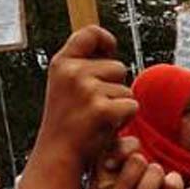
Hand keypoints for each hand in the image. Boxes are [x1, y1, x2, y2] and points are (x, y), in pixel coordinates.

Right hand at [37, 26, 137, 162]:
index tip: (110, 49)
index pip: (90, 33)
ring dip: (119, 105)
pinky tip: (105, 127)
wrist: (58, 155)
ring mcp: (88, 91)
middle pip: (118, 67)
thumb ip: (82, 66)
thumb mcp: (64, 86)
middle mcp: (73, 73)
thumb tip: (107, 46)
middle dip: (114, 86)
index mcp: (61, 64)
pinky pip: (131, 106)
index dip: (105, 39)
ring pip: (126, 89)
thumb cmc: (66, 123)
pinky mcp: (103, 110)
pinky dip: (124, 119)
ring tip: (97, 118)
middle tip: (94, 107)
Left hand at [82, 136, 184, 188]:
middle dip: (127, 181)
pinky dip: (172, 186)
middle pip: (138, 160)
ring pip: (155, 170)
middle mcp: (132, 176)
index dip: (119, 151)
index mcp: (112, 171)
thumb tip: (98, 163)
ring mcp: (150, 186)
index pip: (123, 146)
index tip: (109, 165)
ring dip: (146, 188)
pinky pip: (175, 182)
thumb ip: (93, 182)